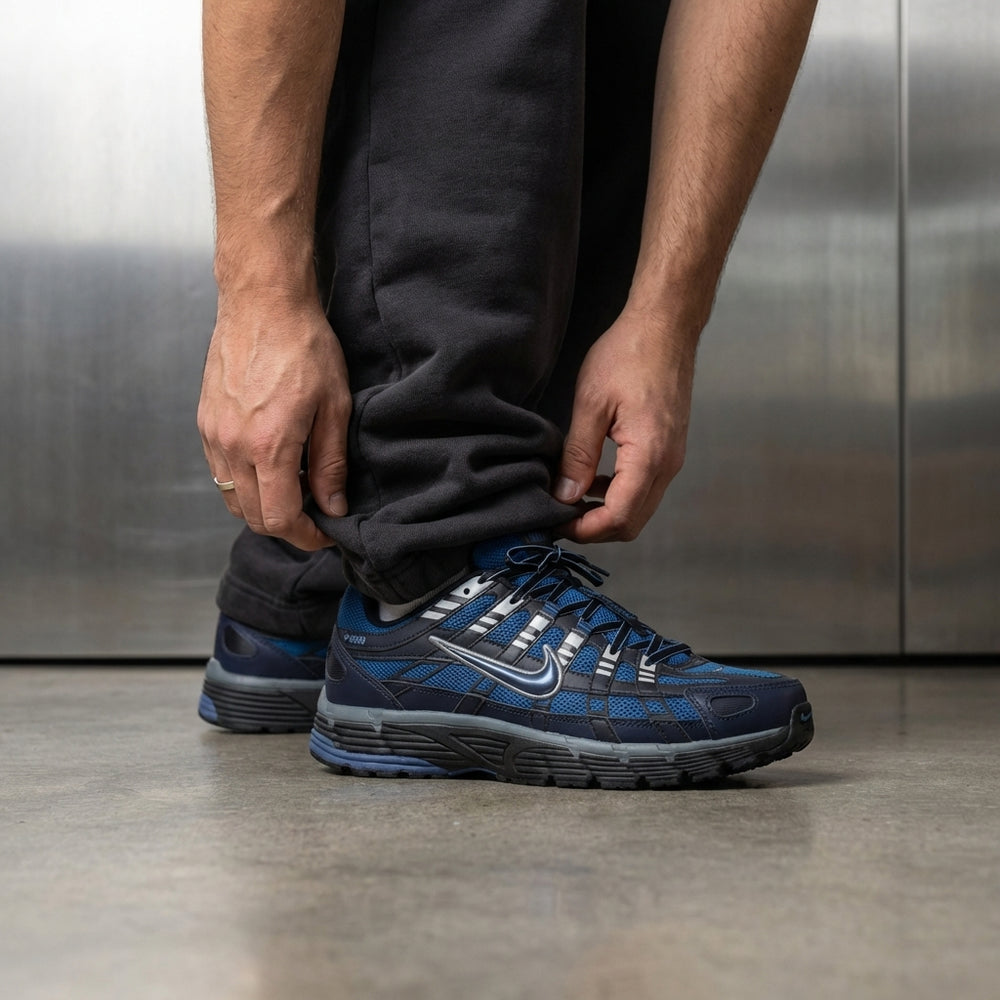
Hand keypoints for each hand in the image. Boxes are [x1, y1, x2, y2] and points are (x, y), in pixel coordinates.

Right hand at [197, 290, 350, 550]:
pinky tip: (271, 467)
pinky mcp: (205, 423)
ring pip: (232, 498)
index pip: (280, 518)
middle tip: (315, 517)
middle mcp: (232, 447)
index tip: (325, 533)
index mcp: (267, 447)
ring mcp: (214, 435)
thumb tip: (333, 506)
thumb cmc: (304, 347)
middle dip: (286, 527)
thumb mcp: (334, 407)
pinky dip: (244, 484)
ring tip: (295, 491)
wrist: (263, 303)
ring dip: (263, 507)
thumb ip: (331, 463)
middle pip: (252, 517)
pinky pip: (221, 472)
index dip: (306, 536)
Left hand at [554, 306, 696, 542]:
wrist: (665, 327)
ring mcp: (672, 458)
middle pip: (632, 523)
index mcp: (649, 455)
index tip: (555, 524)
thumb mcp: (591, 403)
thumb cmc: (629, 354)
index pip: (618, 517)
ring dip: (605, 513)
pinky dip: (618, 495)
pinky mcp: (668, 450)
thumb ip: (578, 455)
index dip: (585, 529)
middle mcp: (667, 464)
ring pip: (639, 509)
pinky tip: (592, 480)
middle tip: (559, 518)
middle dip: (594, 529)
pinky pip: (644, 489)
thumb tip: (565, 495)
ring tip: (570, 500)